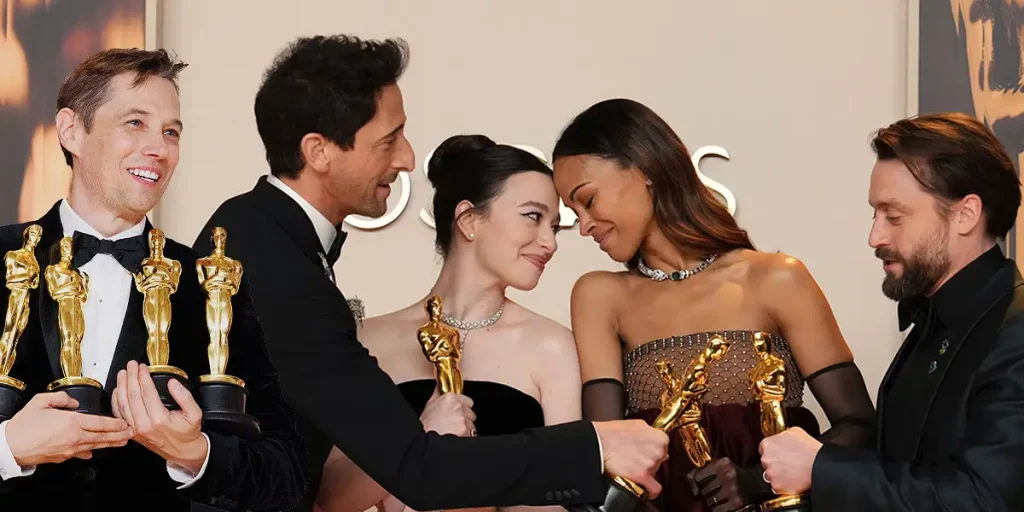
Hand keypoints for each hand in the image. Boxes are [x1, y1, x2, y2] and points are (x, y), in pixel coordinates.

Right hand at [6, 391, 132, 465]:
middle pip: (103, 436)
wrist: (10, 446)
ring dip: (111, 443)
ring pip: (95, 446)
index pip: (101, 423)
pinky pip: (81, 453)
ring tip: (122, 441)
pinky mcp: (63, 457)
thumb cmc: (23, 426)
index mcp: (72, 422)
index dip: (116, 423)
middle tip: (131, 433)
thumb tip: (74, 402)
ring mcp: (70, 449)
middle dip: (119, 435)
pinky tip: (95, 451)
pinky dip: (91, 451)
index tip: (125, 423)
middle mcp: (74, 437)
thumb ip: (62, 399)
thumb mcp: (42, 402)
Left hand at [113, 361, 206, 472]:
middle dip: (131, 377)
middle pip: (132, 396)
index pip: (147, 393)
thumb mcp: (195, 414)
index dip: (143, 377)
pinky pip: (120, 415)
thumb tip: (172, 383)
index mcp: (159, 420)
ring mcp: (136, 430)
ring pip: (122, 405)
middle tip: (131, 365)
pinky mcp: (132, 432)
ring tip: (123, 373)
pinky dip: (116, 401)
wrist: (183, 452)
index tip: (143, 367)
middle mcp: (144, 425)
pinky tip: (118, 390)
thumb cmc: (188, 433)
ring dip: (121, 386)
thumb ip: (184, 397)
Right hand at [420, 388, 475, 435]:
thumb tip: (440, 385)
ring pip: (471, 424)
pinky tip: (455, 435)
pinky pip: (470, 433)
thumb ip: (438, 393)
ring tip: (453, 429)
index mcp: (450, 398)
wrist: (425, 439)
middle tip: (454, 422)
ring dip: (465, 427)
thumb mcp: (430, 404)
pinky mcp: (464, 430)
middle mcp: (458, 407)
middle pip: (471, 413)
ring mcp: (462, 419)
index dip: (464, 407)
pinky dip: (465, 435)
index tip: (460, 411)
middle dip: (465, 418)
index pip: (468, 401)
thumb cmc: (426, 423)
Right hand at [593, 419, 668, 497]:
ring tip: (633, 465)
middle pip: (660, 458)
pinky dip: (651, 490)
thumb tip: (654, 436)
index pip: (664, 445)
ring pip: (655, 471)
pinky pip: (654, 488)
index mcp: (659, 437)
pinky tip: (646, 487)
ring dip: (646, 470)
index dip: (654, 446)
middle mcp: (658, 451)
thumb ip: (649, 431)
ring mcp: (651, 464)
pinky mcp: (641, 476)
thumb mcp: (636, 424)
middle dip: (650, 458)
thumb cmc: (613, 433)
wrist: (600, 443)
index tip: (647, 448)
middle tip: (637, 455)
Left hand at [687, 458, 766, 511]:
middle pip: (703, 489)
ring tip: (716, 497)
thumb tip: (691, 485)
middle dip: (705, 492)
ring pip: (709, 500)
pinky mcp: (737, 501)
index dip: (698, 481)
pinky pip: (717, 509)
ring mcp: (733, 489)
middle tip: (712, 491)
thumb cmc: (731, 474)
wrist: (755, 482)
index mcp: (722, 463)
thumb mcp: (719, 466)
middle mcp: (727, 475)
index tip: (702, 482)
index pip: (698, 476)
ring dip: (710, 501)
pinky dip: (717, 509)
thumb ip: (701, 471)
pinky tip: (721, 504)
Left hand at [759, 427, 820, 494]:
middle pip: (766, 462)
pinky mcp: (776, 485)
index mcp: (768, 444)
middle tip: (788, 464)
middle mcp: (766, 458)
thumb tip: (782, 436)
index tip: (780, 455)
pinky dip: (783, 485)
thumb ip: (783, 434)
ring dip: (778, 475)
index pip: (764, 449)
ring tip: (792, 472)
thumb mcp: (795, 431)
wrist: (819, 465)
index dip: (773, 452)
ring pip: (770, 475)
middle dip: (775, 463)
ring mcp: (770, 473)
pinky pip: (776, 486)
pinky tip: (793, 480)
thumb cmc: (810, 449)